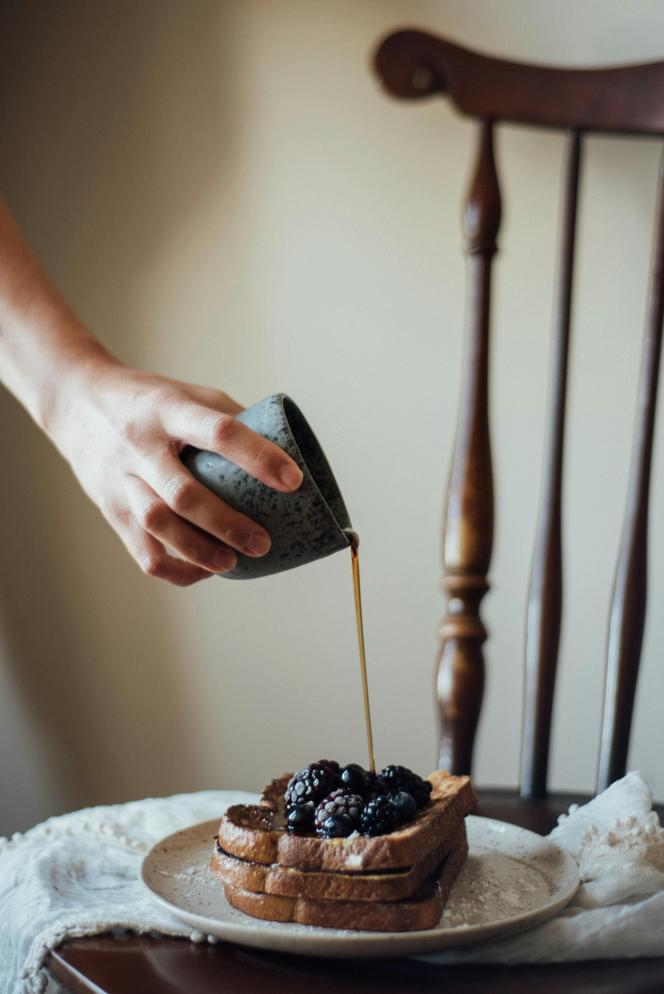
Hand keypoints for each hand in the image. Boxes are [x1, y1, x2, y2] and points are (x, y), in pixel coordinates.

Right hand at [48, 352, 302, 585]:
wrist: (75, 402)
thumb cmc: (148, 400)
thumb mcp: (189, 394)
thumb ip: (230, 419)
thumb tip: (284, 450)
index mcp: (169, 409)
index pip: (218, 432)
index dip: (258, 457)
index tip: (292, 480)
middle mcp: (141, 445)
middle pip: (183, 493)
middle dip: (227, 523)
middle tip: (263, 542)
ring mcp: (122, 480)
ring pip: (157, 525)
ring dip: (199, 551)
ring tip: (233, 563)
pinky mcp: (112, 509)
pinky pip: (143, 552)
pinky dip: (176, 569)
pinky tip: (204, 571)